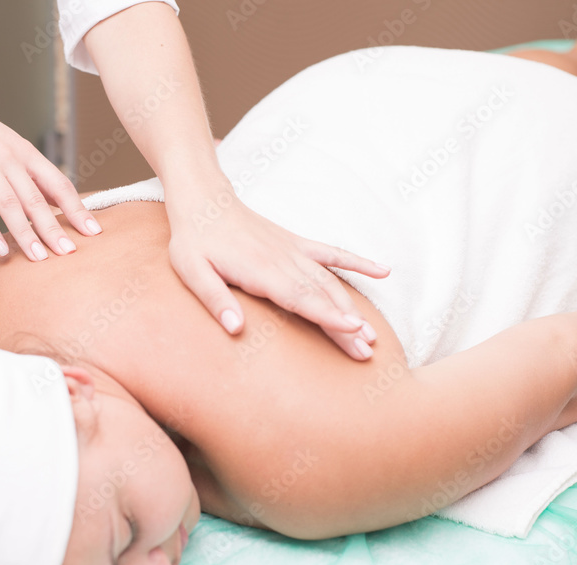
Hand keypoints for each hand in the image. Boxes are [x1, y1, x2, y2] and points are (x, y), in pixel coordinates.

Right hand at [0, 87, 101, 257]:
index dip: (77, 208)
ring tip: (39, 258)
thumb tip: (61, 203)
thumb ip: (35, 176)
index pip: (59, 183)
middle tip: (69, 252)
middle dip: (54, 228)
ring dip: (25, 234)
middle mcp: (10, 158)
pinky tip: (0, 250)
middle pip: (36, 198)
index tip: (93, 231)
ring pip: (9, 204)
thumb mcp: (13, 149)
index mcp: (27, 153)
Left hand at [165, 190, 390, 360]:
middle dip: (346, 324)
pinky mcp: (297, 244)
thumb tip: (235, 328)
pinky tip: (384, 272)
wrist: (205, 201)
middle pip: (321, 297)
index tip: (352, 329)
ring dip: (353, 307)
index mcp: (259, 271)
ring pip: (331, 282)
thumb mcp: (192, 271)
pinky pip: (333, 253)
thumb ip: (214, 299)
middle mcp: (283, 261)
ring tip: (371, 334)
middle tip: (367, 351)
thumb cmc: (194, 241)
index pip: (299, 298)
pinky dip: (358, 262)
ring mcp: (294, 251)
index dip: (326, 315)